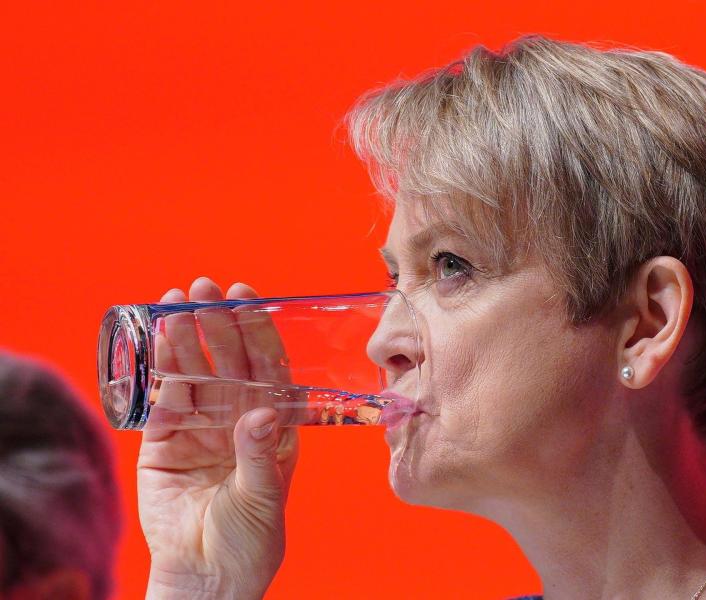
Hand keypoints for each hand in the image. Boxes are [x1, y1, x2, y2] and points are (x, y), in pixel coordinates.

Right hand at [137, 277, 298, 598]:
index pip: (268, 366)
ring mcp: (200, 427)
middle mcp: (237, 417)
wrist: (206, 574)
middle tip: (203, 288)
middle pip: (227, 361)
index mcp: (272, 424)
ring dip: (182, 340)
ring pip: (192, 374)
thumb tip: (259, 412)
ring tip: (173, 304)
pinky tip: (153, 345)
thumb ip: (258, 454)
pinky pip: (161, 401)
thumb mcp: (263, 496)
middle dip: (217, 323)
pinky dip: (156, 374)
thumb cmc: (249, 539)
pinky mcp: (164, 443)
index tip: (245, 295)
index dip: (257, 329)